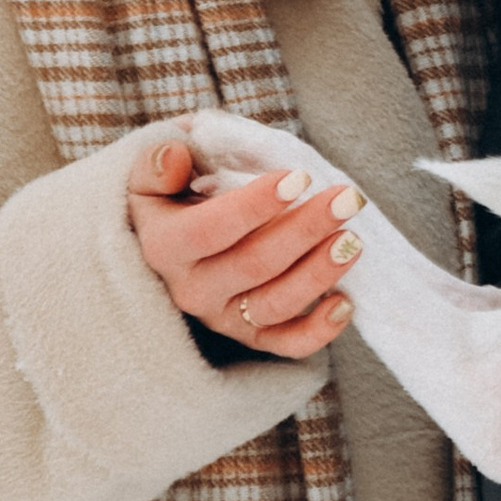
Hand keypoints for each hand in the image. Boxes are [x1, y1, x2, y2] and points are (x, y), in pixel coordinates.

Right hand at [129, 135, 364, 360]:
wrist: (162, 247)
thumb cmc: (169, 199)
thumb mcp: (148, 177)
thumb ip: (154, 164)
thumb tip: (173, 156)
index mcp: (165, 247)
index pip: (209, 230)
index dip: (255, 206)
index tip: (299, 177)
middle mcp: (191, 289)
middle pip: (254, 264)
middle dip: (305, 230)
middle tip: (347, 198)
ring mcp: (221, 317)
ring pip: (275, 304)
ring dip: (318, 274)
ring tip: (352, 241)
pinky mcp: (247, 333)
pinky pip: (284, 344)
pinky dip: (318, 331)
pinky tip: (346, 302)